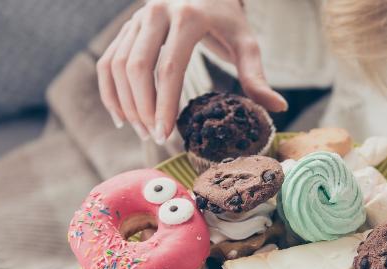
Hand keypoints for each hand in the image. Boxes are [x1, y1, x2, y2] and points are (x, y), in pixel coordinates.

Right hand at [97, 0, 286, 143]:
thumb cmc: (228, 19)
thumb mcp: (246, 43)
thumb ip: (256, 76)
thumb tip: (278, 108)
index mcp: (188, 16)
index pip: (170, 66)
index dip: (165, 104)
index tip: (166, 134)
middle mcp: (156, 12)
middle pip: (137, 66)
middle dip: (143, 107)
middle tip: (154, 137)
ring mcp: (137, 18)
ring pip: (118, 64)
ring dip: (125, 102)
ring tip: (142, 131)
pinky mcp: (126, 27)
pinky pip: (109, 61)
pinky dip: (110, 90)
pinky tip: (122, 116)